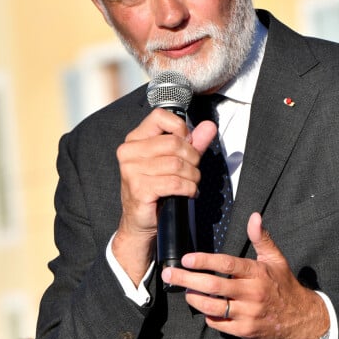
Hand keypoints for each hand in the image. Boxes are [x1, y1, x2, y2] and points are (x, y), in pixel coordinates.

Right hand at [113, 108, 215, 283]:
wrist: (140, 222)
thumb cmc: (156, 190)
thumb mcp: (174, 162)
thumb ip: (192, 143)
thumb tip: (209, 126)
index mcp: (135, 140)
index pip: (160, 116)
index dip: (181, 129)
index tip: (188, 144)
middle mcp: (129, 152)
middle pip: (174, 143)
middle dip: (193, 158)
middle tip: (193, 170)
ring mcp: (132, 171)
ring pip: (177, 164)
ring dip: (193, 176)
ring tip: (192, 183)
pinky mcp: (140, 189)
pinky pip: (175, 183)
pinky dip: (189, 189)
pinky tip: (188, 193)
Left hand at [161, 212, 329, 338]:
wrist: (301, 319)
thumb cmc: (284, 286)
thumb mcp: (276, 259)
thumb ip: (261, 238)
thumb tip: (254, 216)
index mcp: (257, 272)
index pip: (226, 264)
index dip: (204, 260)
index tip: (186, 259)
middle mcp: (252, 293)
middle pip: (213, 285)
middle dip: (187, 279)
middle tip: (169, 275)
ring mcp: (248, 313)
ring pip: (212, 306)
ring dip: (194, 299)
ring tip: (185, 292)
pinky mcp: (245, 331)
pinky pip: (219, 323)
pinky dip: (208, 316)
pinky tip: (205, 309)